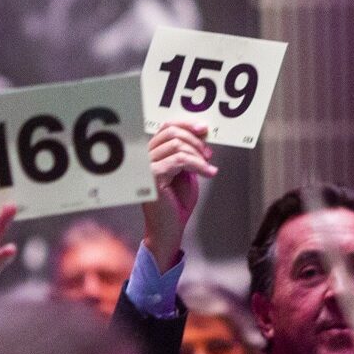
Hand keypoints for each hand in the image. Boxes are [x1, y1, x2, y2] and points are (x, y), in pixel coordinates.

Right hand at [143, 120, 216, 270]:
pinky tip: (209, 173)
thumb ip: (188, 153)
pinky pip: (180, 160)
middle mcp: (144, 157)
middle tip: (209, 154)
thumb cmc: (176, 203)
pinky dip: (199, 165)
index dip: (186, 124)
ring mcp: (145, 166)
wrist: (170, 229)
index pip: (166, 127)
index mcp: (151, 153)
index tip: (204, 129)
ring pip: (177, 146)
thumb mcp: (185, 171)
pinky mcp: (152, 176)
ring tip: (208, 167)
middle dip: (195, 140)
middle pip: (171, 133)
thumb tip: (200, 133)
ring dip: (199, 155)